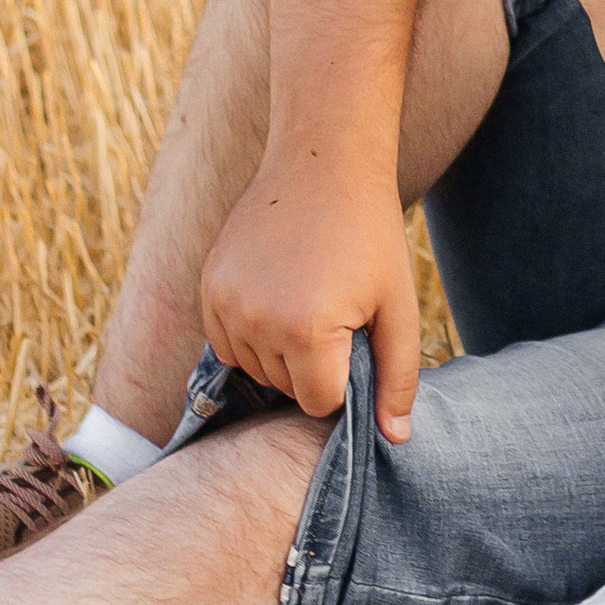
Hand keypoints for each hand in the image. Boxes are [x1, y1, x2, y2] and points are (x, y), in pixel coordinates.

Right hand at [198, 157, 423, 442]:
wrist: (323, 165)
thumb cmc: (371, 236)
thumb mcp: (398, 307)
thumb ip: (397, 378)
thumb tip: (394, 440)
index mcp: (306, 331)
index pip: (319, 403)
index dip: (345, 379)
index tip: (357, 341)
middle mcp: (255, 322)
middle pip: (285, 387)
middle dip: (314, 365)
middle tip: (337, 311)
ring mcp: (224, 303)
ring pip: (253, 367)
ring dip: (281, 351)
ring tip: (310, 299)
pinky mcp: (207, 286)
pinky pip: (226, 341)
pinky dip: (252, 332)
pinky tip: (280, 293)